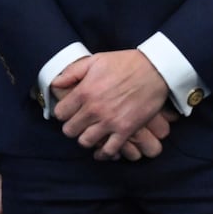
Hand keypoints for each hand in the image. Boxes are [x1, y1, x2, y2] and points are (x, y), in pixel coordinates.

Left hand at [52, 50, 170, 158]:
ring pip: (85, 142)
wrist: (156, 69)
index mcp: (84, 92)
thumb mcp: (96, 60)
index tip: (70, 111)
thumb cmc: (126, 63)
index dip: (64, 113)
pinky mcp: (126, 130)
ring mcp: (110, 121)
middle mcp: (94, 109)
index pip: (60, 113)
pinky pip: (109, 150)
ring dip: (87, 138)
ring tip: (92, 132)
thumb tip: (56, 83)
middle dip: (73, 126)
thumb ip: (73, 72)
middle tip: (81, 122)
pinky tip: (103, 149)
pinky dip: (104, 152)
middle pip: (69, 130)